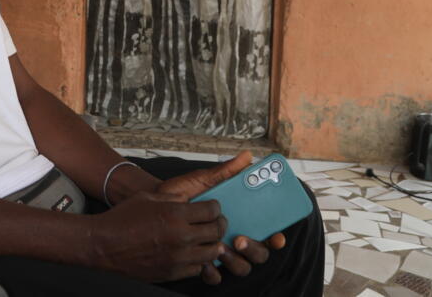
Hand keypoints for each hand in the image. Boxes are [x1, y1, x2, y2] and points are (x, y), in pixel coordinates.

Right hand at [87, 191, 226, 281]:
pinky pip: (197, 268)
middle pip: (216, 231)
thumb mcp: (147, 198)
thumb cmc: (121, 220)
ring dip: (212, 243)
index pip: (211, 210)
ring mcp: (178, 258)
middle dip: (218, 224)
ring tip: (206, 238)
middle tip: (215, 222)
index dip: (215, 207)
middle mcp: (180, 237)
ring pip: (212, 252)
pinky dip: (199, 260)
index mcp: (175, 215)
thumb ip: (172, 198)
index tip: (213, 208)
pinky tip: (192, 252)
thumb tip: (188, 201)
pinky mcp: (172, 273)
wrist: (105, 244)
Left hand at [156, 151, 285, 283]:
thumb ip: (226, 171)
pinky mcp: (203, 263)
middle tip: (240, 238)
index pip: (267, 232)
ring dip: (236, 260)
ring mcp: (221, 252)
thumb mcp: (204, 180)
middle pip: (259, 252)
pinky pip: (215, 276)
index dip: (276, 236)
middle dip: (255, 248)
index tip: (276, 234)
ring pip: (242, 266)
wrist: (155, 204)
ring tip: (221, 247)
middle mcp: (234, 237)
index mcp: (241, 219)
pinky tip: (206, 264)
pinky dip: (213, 273)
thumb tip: (247, 156)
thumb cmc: (182, 192)